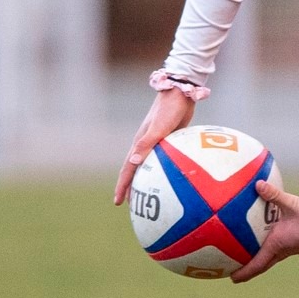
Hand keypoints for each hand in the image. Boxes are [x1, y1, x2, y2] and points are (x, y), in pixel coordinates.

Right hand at [113, 88, 196, 204]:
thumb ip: (147, 144)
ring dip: (145, 180)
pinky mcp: (168, 139)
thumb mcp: (159, 128)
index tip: (117, 202)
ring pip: (148, 166)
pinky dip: (162, 171)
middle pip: (134, 171)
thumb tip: (133, 162)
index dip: (121, 187)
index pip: (127, 170)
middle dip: (130, 188)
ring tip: (147, 194)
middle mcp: (145, 145)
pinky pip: (162, 160)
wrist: (181, 92)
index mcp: (139, 144)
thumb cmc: (169, 109)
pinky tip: (171, 177)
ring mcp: (156, 142)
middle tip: (130, 205)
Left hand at [231, 178, 298, 282]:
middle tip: (231, 271)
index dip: (242, 272)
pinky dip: (262, 248)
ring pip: (266, 258)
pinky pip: (273, 250)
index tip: (230, 278)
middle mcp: (280, 250)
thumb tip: (256, 184)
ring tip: (240, 255)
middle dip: (245, 270)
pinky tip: (260, 237)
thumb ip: (274, 194)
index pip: (256, 264)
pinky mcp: (292, 243)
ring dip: (253, 259)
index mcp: (276, 245)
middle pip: (259, 265)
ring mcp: (287, 248)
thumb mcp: (294, 205)